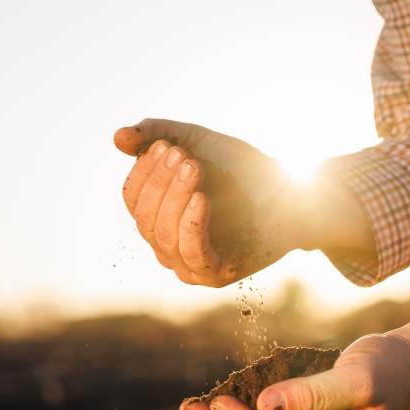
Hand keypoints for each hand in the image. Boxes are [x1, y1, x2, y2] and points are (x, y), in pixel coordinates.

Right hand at [114, 119, 291, 285]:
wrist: (292, 192)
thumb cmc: (244, 171)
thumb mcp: (196, 142)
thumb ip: (157, 134)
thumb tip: (117, 138)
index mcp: (158, 217)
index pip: (132, 199)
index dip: (144, 172)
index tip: (168, 146)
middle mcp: (167, 245)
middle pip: (145, 218)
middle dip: (161, 183)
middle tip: (185, 157)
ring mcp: (189, 264)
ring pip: (163, 236)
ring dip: (175, 198)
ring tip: (194, 168)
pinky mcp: (214, 275)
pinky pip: (191, 254)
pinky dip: (191, 224)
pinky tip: (201, 198)